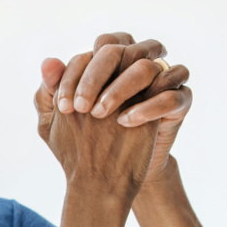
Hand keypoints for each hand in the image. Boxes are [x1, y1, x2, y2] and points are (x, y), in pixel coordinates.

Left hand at [33, 33, 191, 181]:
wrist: (113, 175)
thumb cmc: (83, 142)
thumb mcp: (57, 120)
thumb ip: (49, 91)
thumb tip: (47, 62)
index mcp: (109, 61)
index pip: (92, 51)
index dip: (74, 75)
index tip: (63, 106)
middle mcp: (137, 63)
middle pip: (119, 50)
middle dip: (94, 78)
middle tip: (80, 109)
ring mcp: (161, 79)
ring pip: (148, 66)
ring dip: (120, 88)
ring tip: (99, 115)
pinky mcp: (179, 101)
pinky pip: (171, 94)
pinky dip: (148, 106)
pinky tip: (125, 122)